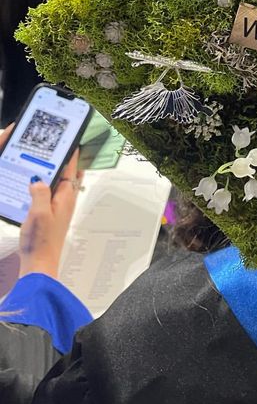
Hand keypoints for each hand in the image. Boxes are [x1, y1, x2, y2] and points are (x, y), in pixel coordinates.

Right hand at [18, 145, 83, 279]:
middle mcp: (65, 201)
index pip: (70, 170)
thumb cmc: (41, 241)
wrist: (40, 263)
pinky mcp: (51, 215)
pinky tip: (37, 184)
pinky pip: (51, 194)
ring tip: (49, 160)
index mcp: (65, 198)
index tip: (72, 141)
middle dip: (66, 161)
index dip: (71, 154)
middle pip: (68, 175)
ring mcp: (59, 208)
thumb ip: (39, 193)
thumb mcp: (38, 213)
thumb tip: (38, 178)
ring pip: (59, 184)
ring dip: (55, 172)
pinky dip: (47, 185)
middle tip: (61, 147)